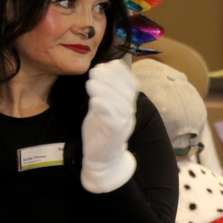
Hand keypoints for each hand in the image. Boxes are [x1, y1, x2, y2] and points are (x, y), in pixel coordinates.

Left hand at [80, 60, 140, 193]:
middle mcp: (129, 113)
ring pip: (119, 105)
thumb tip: (101, 68)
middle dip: (111, 79)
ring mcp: (123, 125)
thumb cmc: (101, 129)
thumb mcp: (102, 106)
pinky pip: (113, 121)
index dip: (122, 73)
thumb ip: (103, 91)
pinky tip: (95, 101)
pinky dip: (105, 109)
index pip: (131, 85)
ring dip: (106, 91)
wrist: (102, 158)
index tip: (108, 64)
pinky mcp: (115, 136)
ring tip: (91, 82)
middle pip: (125, 93)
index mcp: (127, 105)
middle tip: (95, 71)